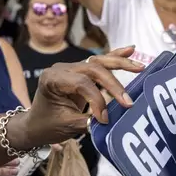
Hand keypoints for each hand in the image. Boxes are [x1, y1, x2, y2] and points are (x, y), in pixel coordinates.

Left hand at [19, 46, 144, 146]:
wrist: (35, 124)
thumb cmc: (46, 126)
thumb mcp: (65, 126)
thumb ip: (87, 122)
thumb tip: (110, 120)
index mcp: (52, 79)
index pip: (81, 84)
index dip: (97, 100)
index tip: (104, 119)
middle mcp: (62, 68)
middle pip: (93, 69)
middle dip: (113, 84)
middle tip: (128, 101)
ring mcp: (72, 67)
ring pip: (100, 62)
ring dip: (121, 63)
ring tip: (139, 66)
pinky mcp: (81, 71)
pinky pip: (100, 62)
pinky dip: (116, 56)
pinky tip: (130, 50)